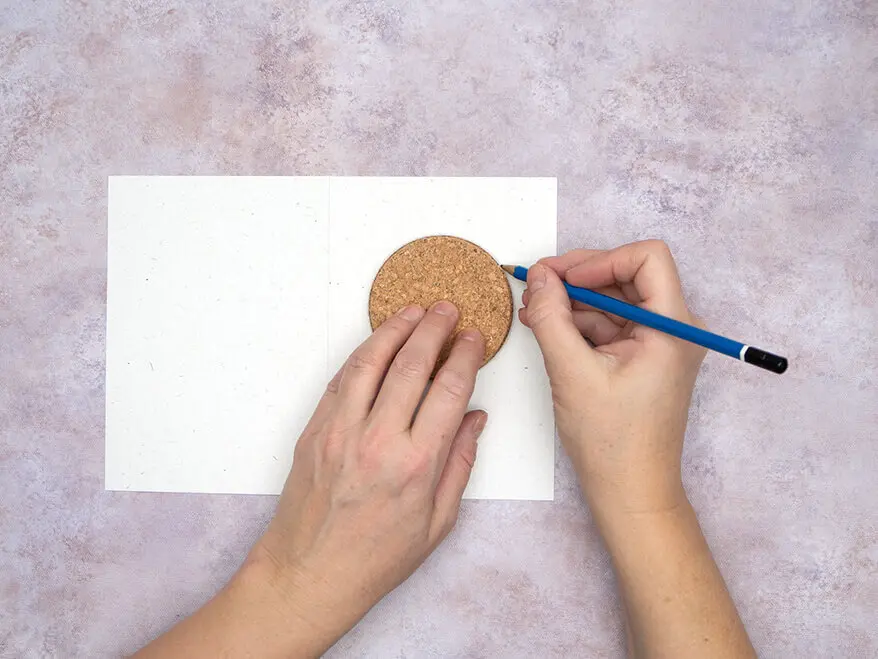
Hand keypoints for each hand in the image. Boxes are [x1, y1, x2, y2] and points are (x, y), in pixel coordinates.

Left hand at [251, 301, 486, 654]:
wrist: (308, 574)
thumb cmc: (376, 558)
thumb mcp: (437, 522)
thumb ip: (459, 464)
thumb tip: (475, 419)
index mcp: (417, 464)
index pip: (449, 390)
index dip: (466, 356)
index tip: (474, 338)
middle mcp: (378, 439)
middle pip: (412, 365)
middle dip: (433, 329)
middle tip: (447, 310)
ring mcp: (341, 431)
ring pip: (370, 362)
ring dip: (394, 330)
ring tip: (413, 311)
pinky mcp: (315, 430)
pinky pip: (341, 380)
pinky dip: (362, 355)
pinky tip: (377, 342)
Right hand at [519, 240, 705, 515]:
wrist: (630, 491)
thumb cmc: (612, 441)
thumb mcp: (572, 372)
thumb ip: (551, 317)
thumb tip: (538, 276)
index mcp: (673, 327)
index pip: (647, 258)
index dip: (601, 260)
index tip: (563, 279)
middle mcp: (674, 328)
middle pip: (626, 276)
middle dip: (578, 278)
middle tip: (536, 284)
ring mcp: (658, 343)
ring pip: (612, 300)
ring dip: (572, 301)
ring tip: (533, 309)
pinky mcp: (642, 358)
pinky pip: (609, 325)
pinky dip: (577, 323)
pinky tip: (545, 326)